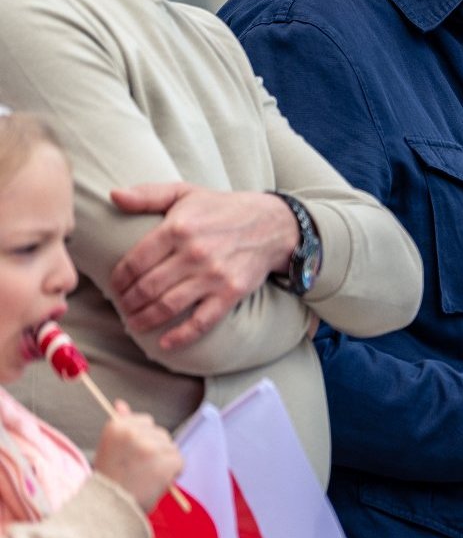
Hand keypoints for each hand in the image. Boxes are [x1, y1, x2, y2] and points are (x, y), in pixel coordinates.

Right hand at [93, 401, 182, 513]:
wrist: (108, 510)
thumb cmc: (111, 480)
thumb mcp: (111, 449)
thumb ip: (120, 424)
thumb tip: (120, 403)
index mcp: (116, 426)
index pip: (145, 421)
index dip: (142, 440)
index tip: (131, 456)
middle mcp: (133, 433)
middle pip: (161, 434)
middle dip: (155, 451)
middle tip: (136, 470)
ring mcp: (151, 447)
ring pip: (171, 448)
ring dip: (164, 462)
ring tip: (144, 477)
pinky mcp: (166, 461)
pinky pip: (180, 462)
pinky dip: (173, 474)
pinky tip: (155, 483)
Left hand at [109, 184, 299, 349]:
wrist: (273, 224)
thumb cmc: (223, 209)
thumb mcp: (185, 193)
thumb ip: (148, 194)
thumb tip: (114, 195)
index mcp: (178, 228)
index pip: (135, 262)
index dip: (119, 279)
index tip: (115, 286)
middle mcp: (195, 253)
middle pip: (147, 287)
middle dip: (128, 302)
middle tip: (122, 307)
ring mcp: (214, 275)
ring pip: (168, 306)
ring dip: (144, 319)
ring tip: (134, 323)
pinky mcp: (231, 292)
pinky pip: (202, 321)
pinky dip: (181, 336)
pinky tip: (164, 343)